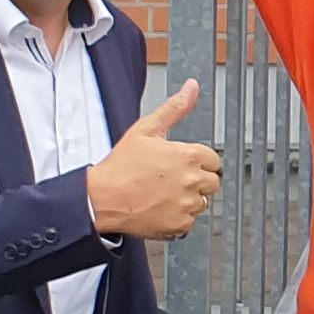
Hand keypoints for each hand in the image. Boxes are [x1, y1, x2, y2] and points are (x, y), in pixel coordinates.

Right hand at [87, 79, 220, 240]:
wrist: (101, 198)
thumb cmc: (120, 166)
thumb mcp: (146, 129)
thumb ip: (175, 108)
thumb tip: (192, 88)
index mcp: (188, 156)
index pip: (213, 159)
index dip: (197, 160)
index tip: (181, 164)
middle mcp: (192, 181)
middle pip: (212, 181)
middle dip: (196, 179)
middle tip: (171, 178)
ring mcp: (186, 204)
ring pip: (201, 202)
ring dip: (188, 198)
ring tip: (163, 193)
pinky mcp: (179, 225)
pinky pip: (189, 221)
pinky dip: (178, 217)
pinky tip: (160, 207)